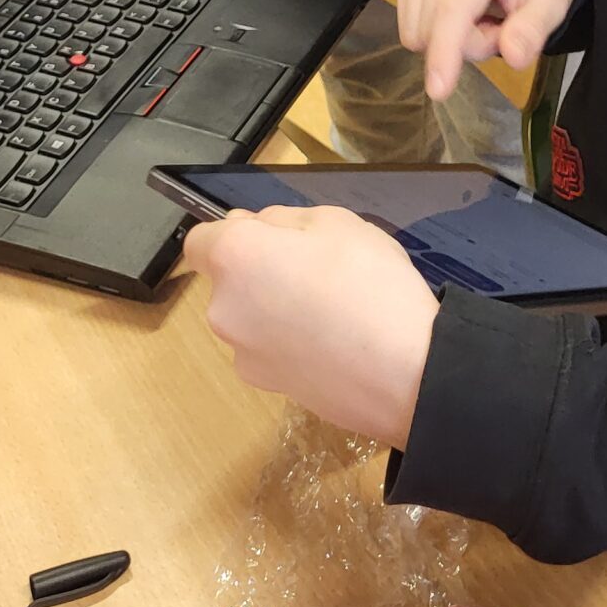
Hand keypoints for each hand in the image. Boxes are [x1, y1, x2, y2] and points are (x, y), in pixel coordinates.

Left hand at [181, 205, 437, 447]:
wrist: (405, 373)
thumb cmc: (370, 282)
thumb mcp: (336, 221)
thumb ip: (285, 219)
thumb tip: (260, 229)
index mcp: (235, 257)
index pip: (200, 240)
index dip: (233, 233)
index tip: (272, 236)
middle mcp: (223, 307)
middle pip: (229, 280)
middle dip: (261, 271)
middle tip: (318, 270)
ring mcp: (242, 353)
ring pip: (250, 317)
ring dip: (275, 309)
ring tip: (333, 312)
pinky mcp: (266, 387)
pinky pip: (270, 351)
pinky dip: (290, 344)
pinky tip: (334, 345)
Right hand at [397, 0, 585, 101]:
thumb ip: (534, 29)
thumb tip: (514, 56)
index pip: (453, 9)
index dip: (444, 52)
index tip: (438, 90)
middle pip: (436, 28)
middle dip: (469, 44)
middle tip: (500, 27)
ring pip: (419, 31)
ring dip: (453, 39)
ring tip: (484, 16)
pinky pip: (411, 24)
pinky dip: (438, 29)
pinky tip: (464, 11)